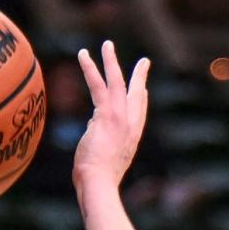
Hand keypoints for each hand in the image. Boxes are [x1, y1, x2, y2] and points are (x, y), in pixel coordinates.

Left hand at [73, 42, 149, 191]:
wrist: (99, 185)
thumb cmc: (98, 182)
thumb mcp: (102, 161)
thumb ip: (100, 143)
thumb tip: (91, 130)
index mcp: (131, 140)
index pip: (140, 116)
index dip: (142, 101)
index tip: (144, 90)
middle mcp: (130, 127)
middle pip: (137, 96)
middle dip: (140, 77)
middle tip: (145, 62)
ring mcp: (119, 119)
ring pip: (117, 82)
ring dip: (111, 61)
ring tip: (107, 44)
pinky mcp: (106, 114)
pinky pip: (97, 84)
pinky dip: (89, 68)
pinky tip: (84, 54)